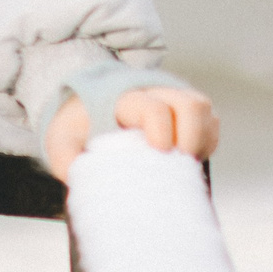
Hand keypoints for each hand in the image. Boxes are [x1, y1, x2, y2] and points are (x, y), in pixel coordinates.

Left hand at [45, 85, 219, 179]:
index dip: (161, 128)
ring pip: (206, 113)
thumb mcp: (61, 140)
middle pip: (191, 105)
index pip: (153, 107)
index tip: (159, 150)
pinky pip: (211, 124)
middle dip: (192, 137)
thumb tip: (77, 178)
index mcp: (122, 97)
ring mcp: (173, 100)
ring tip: (182, 165)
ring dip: (201, 142)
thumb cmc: (76, 127)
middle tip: (177, 163)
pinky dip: (206, 144)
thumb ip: (65, 157)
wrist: (84, 108)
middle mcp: (153, 93)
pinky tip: (186, 161)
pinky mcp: (187, 113)